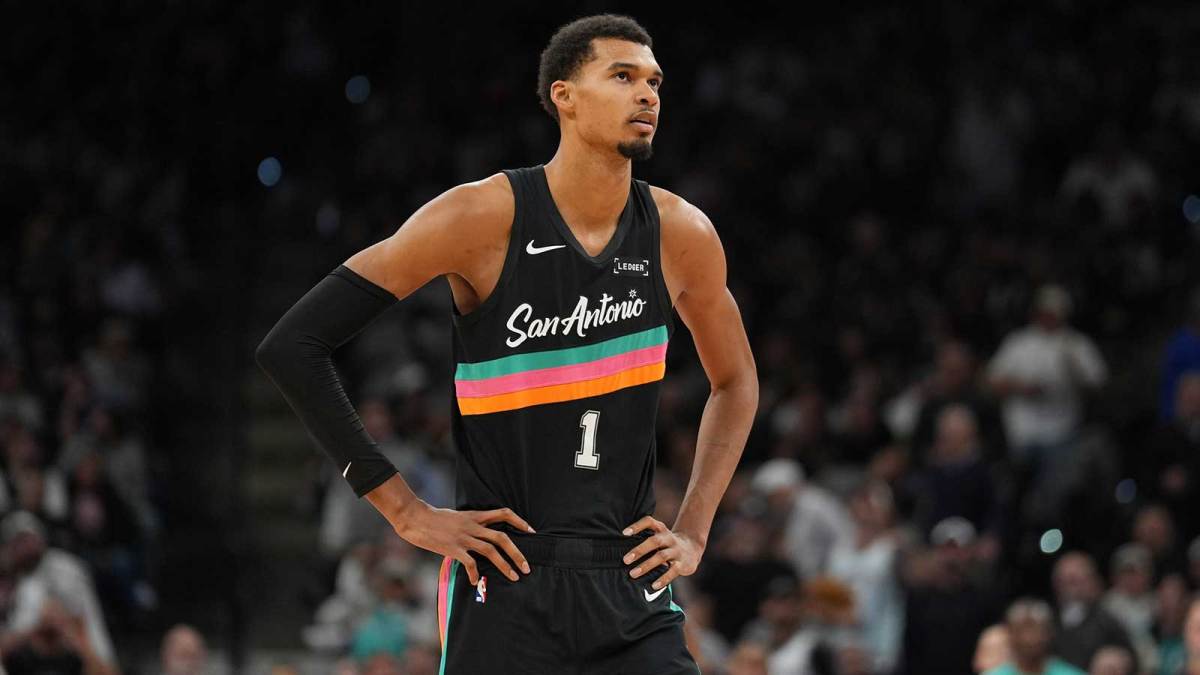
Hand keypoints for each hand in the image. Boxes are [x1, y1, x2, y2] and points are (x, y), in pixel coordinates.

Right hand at [392, 501, 533, 584]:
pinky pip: (470, 563)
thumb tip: (480, 535)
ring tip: (513, 577)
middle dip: (517, 554)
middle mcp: (473, 526)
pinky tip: (475, 581)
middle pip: (502, 538)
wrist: (415, 518)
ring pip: (491, 551)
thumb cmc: (434, 518)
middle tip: (526, 568)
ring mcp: (464, 537)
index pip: (503, 513)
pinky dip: (474, 574)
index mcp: (475, 516)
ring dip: (504, 565)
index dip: (519, 521)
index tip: (531, 531)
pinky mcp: (453, 548)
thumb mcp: (457, 517)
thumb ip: (470, 524)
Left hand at [622, 516, 703, 589]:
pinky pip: (672, 571)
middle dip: (639, 550)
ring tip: (633, 574)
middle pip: (654, 541)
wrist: (692, 548)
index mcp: (661, 529)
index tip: (624, 533)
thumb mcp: (658, 536)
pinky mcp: (682, 564)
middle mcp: (669, 538)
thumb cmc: (666, 544)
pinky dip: (663, 579)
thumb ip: (644, 539)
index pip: (649, 522)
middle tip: (625, 560)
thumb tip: (619, 550)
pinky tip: (653, 586)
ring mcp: (676, 551)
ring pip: (661, 557)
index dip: (637, 526)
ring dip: (646, 565)